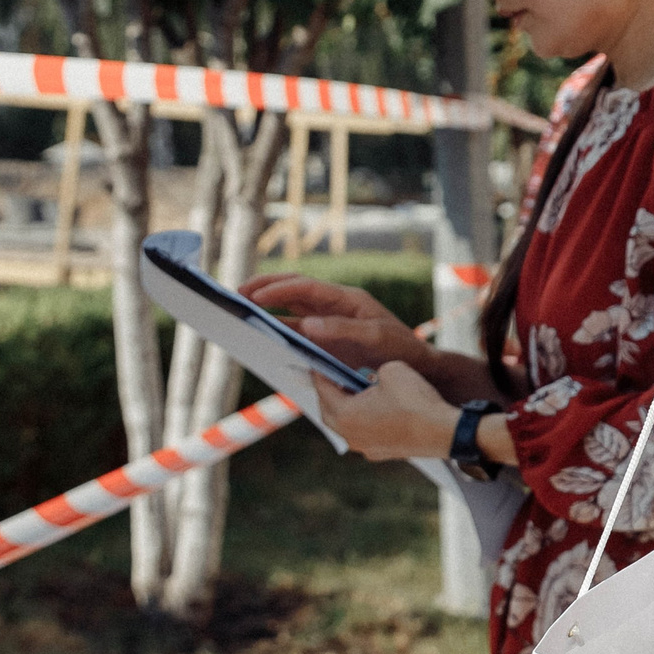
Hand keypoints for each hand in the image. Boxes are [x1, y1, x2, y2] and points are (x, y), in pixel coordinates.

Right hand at [243, 275, 426, 372]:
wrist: (418, 366)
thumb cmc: (401, 348)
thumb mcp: (376, 338)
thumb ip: (343, 330)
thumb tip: (307, 325)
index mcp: (347, 299)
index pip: (306, 287)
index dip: (278, 289)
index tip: (253, 296)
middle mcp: (335, 306)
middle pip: (294, 289)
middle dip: (265, 288)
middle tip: (235, 294)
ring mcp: (330, 321)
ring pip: (292, 308)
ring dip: (267, 308)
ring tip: (239, 311)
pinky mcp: (327, 337)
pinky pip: (297, 329)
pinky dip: (278, 329)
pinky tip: (261, 335)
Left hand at [312, 362, 459, 460]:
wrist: (444, 431)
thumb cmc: (415, 400)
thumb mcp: (391, 369)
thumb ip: (373, 370)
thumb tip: (374, 378)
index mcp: (344, 415)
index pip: (323, 390)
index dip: (320, 374)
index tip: (318, 363)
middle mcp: (350, 435)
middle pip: (329, 412)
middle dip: (330, 394)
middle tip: (334, 378)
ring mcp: (366, 448)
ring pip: (347, 426)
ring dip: (348, 409)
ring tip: (358, 392)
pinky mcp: (382, 453)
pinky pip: (365, 434)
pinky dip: (366, 421)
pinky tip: (379, 410)